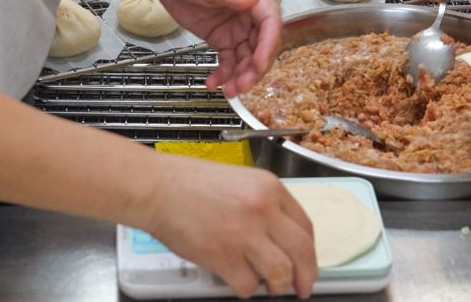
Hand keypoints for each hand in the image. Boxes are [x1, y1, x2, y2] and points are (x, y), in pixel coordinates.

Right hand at [141, 156, 316, 298]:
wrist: (160, 188)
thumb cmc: (194, 184)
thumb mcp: (243, 181)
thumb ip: (266, 205)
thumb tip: (283, 236)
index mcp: (271, 189)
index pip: (306, 226)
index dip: (310, 251)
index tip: (308, 263)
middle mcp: (263, 210)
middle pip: (301, 251)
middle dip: (306, 276)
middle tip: (303, 287)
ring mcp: (243, 234)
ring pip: (279, 273)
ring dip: (278, 285)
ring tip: (272, 287)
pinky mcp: (222, 257)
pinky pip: (246, 285)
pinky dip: (246, 289)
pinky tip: (240, 280)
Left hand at [148, 0, 281, 95]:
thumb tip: (252, 1)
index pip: (270, 23)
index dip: (267, 45)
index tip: (259, 64)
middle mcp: (249, 14)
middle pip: (261, 46)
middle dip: (254, 69)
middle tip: (241, 86)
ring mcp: (236, 28)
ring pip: (246, 58)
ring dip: (240, 76)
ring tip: (228, 91)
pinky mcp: (221, 38)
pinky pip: (228, 61)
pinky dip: (223, 74)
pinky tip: (213, 83)